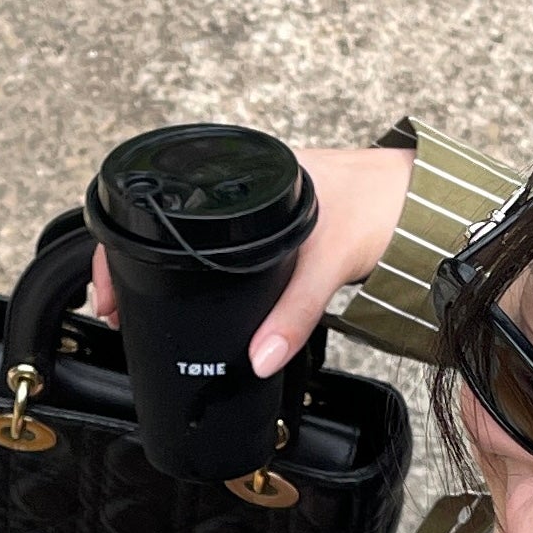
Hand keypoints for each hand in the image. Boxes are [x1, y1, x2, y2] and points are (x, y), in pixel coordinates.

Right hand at [86, 143, 413, 377]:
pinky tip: (196, 295)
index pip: (158, 202)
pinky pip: (221, 248)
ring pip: (194, 240)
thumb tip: (259, 359)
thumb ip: (294, 314)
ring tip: (146, 309)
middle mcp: (241, 183)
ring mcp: (254, 204)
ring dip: (168, 271)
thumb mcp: (328, 262)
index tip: (111, 293)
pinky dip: (201, 271)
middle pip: (168, 226)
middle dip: (137, 267)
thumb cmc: (379, 206)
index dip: (122, 247)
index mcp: (242, 173)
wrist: (421, 197)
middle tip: (119, 310)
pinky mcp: (273, 226)